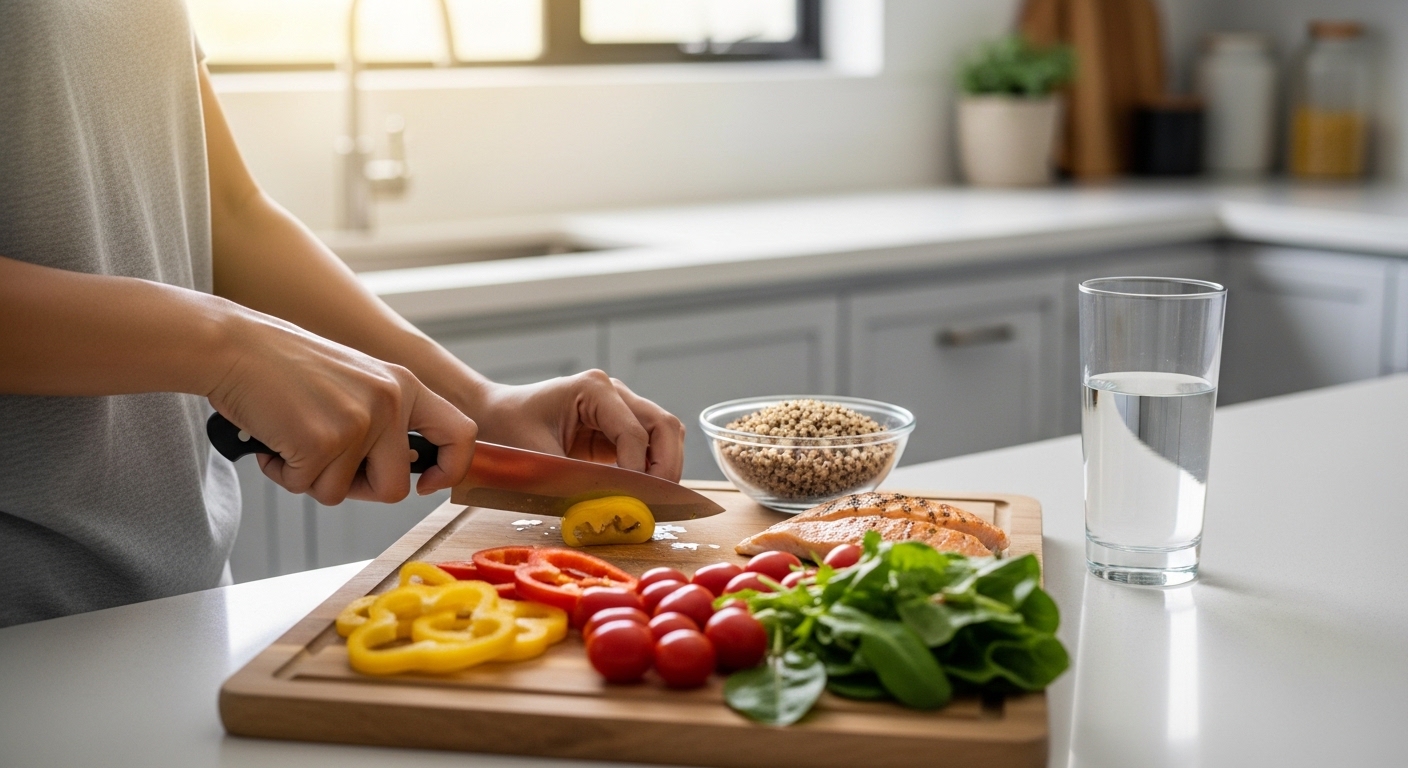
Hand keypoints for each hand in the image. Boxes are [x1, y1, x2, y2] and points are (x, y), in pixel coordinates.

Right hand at [207, 311, 476, 504]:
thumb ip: (385, 419)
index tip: (428, 483)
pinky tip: (273, 440)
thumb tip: (407, 472)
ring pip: (342, 493)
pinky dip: (283, 473)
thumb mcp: (356, 381)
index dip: (451, 468)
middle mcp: (390, 401)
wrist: (234, 347)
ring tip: (293, 438)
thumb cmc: (286, 369)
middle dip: (358, 489)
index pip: (461, 433)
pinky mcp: (323, 441)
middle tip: (325, 464)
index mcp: (403, 385)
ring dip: (312, 478)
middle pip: (395, 487)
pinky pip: (306, 487)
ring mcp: (359, 422)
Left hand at [467, 370, 684, 481]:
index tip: (634, 501)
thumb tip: (615, 507)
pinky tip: (642, 491)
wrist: (492, 417)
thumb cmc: (507, 430)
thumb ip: (576, 481)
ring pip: (665, 433)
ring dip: (666, 466)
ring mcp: (619, 407)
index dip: (639, 470)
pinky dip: (653, 468)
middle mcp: (613, 392)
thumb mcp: (537, 457)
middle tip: (659, 502)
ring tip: (654, 499)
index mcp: (593, 390)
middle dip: (667, 466)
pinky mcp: (617, 427)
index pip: (635, 432)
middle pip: (664, 426)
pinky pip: (651, 445)